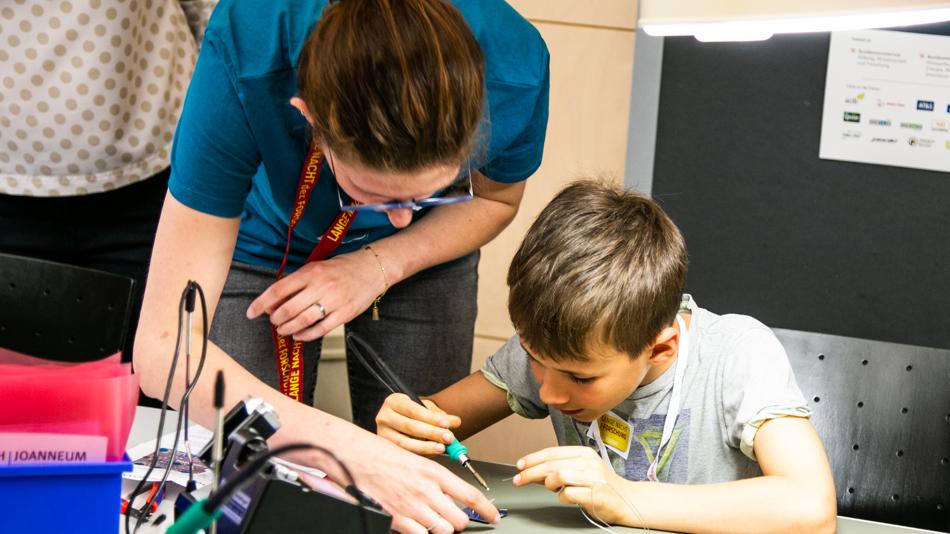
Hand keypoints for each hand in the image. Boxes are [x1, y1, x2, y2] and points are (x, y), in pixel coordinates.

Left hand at [246, 247, 386, 340]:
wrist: (374, 267)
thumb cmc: (343, 268)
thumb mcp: (316, 268)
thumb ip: (296, 284)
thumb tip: (273, 302)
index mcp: (311, 272)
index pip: (279, 289)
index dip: (261, 303)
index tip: (251, 312)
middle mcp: (322, 285)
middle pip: (289, 308)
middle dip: (276, 319)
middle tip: (273, 322)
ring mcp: (335, 300)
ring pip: (304, 320)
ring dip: (288, 329)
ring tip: (284, 330)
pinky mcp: (346, 313)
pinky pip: (321, 329)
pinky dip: (306, 335)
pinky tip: (299, 335)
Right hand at [330, 425, 498, 533]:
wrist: (353, 455)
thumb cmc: (380, 455)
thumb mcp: (414, 460)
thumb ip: (434, 479)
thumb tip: (448, 493)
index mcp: (433, 472)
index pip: (470, 495)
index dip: (486, 509)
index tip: (493, 516)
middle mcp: (426, 491)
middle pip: (460, 519)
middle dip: (459, 521)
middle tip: (452, 517)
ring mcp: (412, 507)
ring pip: (444, 530)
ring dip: (441, 529)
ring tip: (433, 521)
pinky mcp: (397, 520)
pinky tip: (417, 526)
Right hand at [376, 394, 461, 455]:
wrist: (402, 421)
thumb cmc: (414, 414)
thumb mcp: (426, 410)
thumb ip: (441, 416)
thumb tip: (456, 422)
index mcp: (394, 401)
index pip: (414, 410)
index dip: (431, 418)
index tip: (446, 424)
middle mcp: (384, 416)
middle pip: (410, 426)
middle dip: (431, 433)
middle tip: (449, 438)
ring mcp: (383, 434)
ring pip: (405, 442)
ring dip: (426, 446)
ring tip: (442, 448)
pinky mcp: (386, 448)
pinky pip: (404, 453)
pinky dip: (420, 454)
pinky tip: (432, 454)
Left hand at [514, 446, 635, 525]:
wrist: (627, 499)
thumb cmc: (600, 485)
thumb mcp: (580, 470)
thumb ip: (558, 468)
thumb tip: (532, 470)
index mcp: (583, 453)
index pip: (552, 452)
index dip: (533, 458)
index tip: (520, 465)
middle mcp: (588, 462)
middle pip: (552, 464)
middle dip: (531, 472)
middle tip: (519, 480)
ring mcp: (593, 477)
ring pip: (559, 475)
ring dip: (549, 484)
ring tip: (552, 489)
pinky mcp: (595, 494)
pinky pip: (569, 494)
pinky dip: (563, 497)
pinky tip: (567, 497)